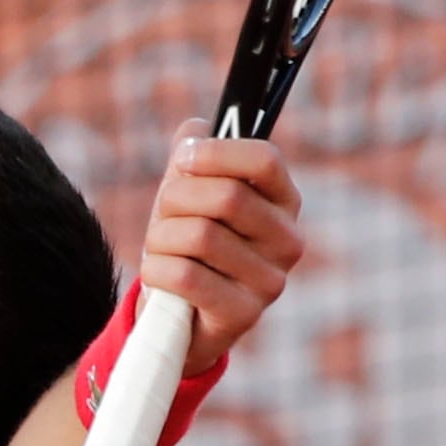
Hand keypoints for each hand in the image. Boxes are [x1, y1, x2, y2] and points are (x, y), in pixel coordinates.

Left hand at [140, 117, 304, 375]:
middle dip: (176, 200)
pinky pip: (184, 276)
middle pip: (226, 196)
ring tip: (163, 250)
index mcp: (283, 202)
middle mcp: (288, 241)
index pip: (264, 159)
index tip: (184, 160)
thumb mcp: (188, 195)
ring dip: (161, 239)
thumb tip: (196, 128)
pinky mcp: (244, 315)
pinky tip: (161, 277)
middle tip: (166, 215)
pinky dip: (157, 270)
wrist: (180, 317)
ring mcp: (271, 282)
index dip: (216, 152)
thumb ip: (193, 155)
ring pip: (198, 235)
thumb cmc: (187, 246)